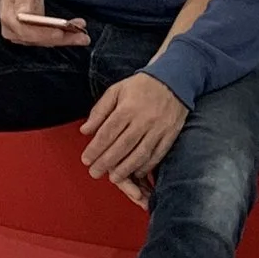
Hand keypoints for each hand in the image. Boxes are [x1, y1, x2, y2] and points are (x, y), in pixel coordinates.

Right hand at [0, 0, 86, 48]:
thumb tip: (23, 14)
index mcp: (9, 18)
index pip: (27, 32)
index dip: (45, 34)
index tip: (60, 33)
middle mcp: (13, 31)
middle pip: (39, 40)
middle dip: (62, 39)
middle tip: (82, 37)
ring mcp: (21, 35)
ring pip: (45, 41)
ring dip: (65, 39)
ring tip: (83, 36)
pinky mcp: (30, 35)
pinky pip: (48, 38)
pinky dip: (63, 37)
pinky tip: (76, 33)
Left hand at [81, 72, 189, 192]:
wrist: (173, 79)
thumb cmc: (140, 86)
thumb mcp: (116, 91)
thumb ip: (99, 111)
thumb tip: (85, 130)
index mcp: (128, 108)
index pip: (107, 133)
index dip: (95, 149)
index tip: (86, 160)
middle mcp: (143, 119)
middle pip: (122, 146)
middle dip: (106, 162)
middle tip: (94, 173)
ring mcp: (158, 128)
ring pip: (140, 154)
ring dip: (125, 169)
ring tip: (113, 178)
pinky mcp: (170, 134)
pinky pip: (157, 154)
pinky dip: (146, 166)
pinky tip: (136, 172)